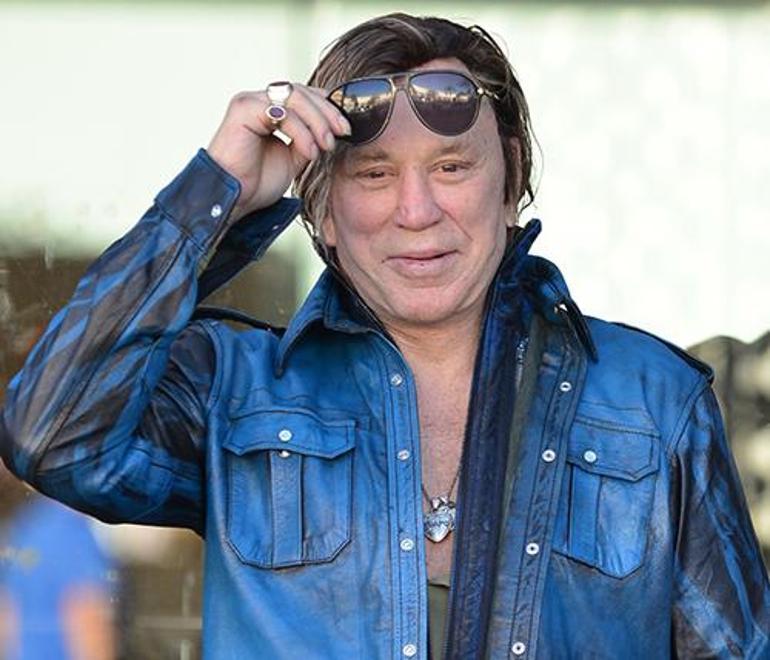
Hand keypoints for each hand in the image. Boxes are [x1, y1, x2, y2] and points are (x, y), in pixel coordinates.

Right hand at [207, 83, 349, 220]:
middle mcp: (259, 101)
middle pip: (302, 92)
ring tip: (325, 146)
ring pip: (295, 97)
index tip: (345, 128)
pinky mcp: (244, 109)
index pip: (305, 95)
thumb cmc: (256, 183)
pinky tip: (309, 151)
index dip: (328, 107)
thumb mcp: (294, 158)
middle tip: (342, 133)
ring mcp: (250, 102)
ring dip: (317, 122)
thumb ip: (309, 140)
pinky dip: (301, 131)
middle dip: (327, 112)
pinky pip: (281, 111)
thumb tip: (333, 131)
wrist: (233, 200)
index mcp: (269, 109)